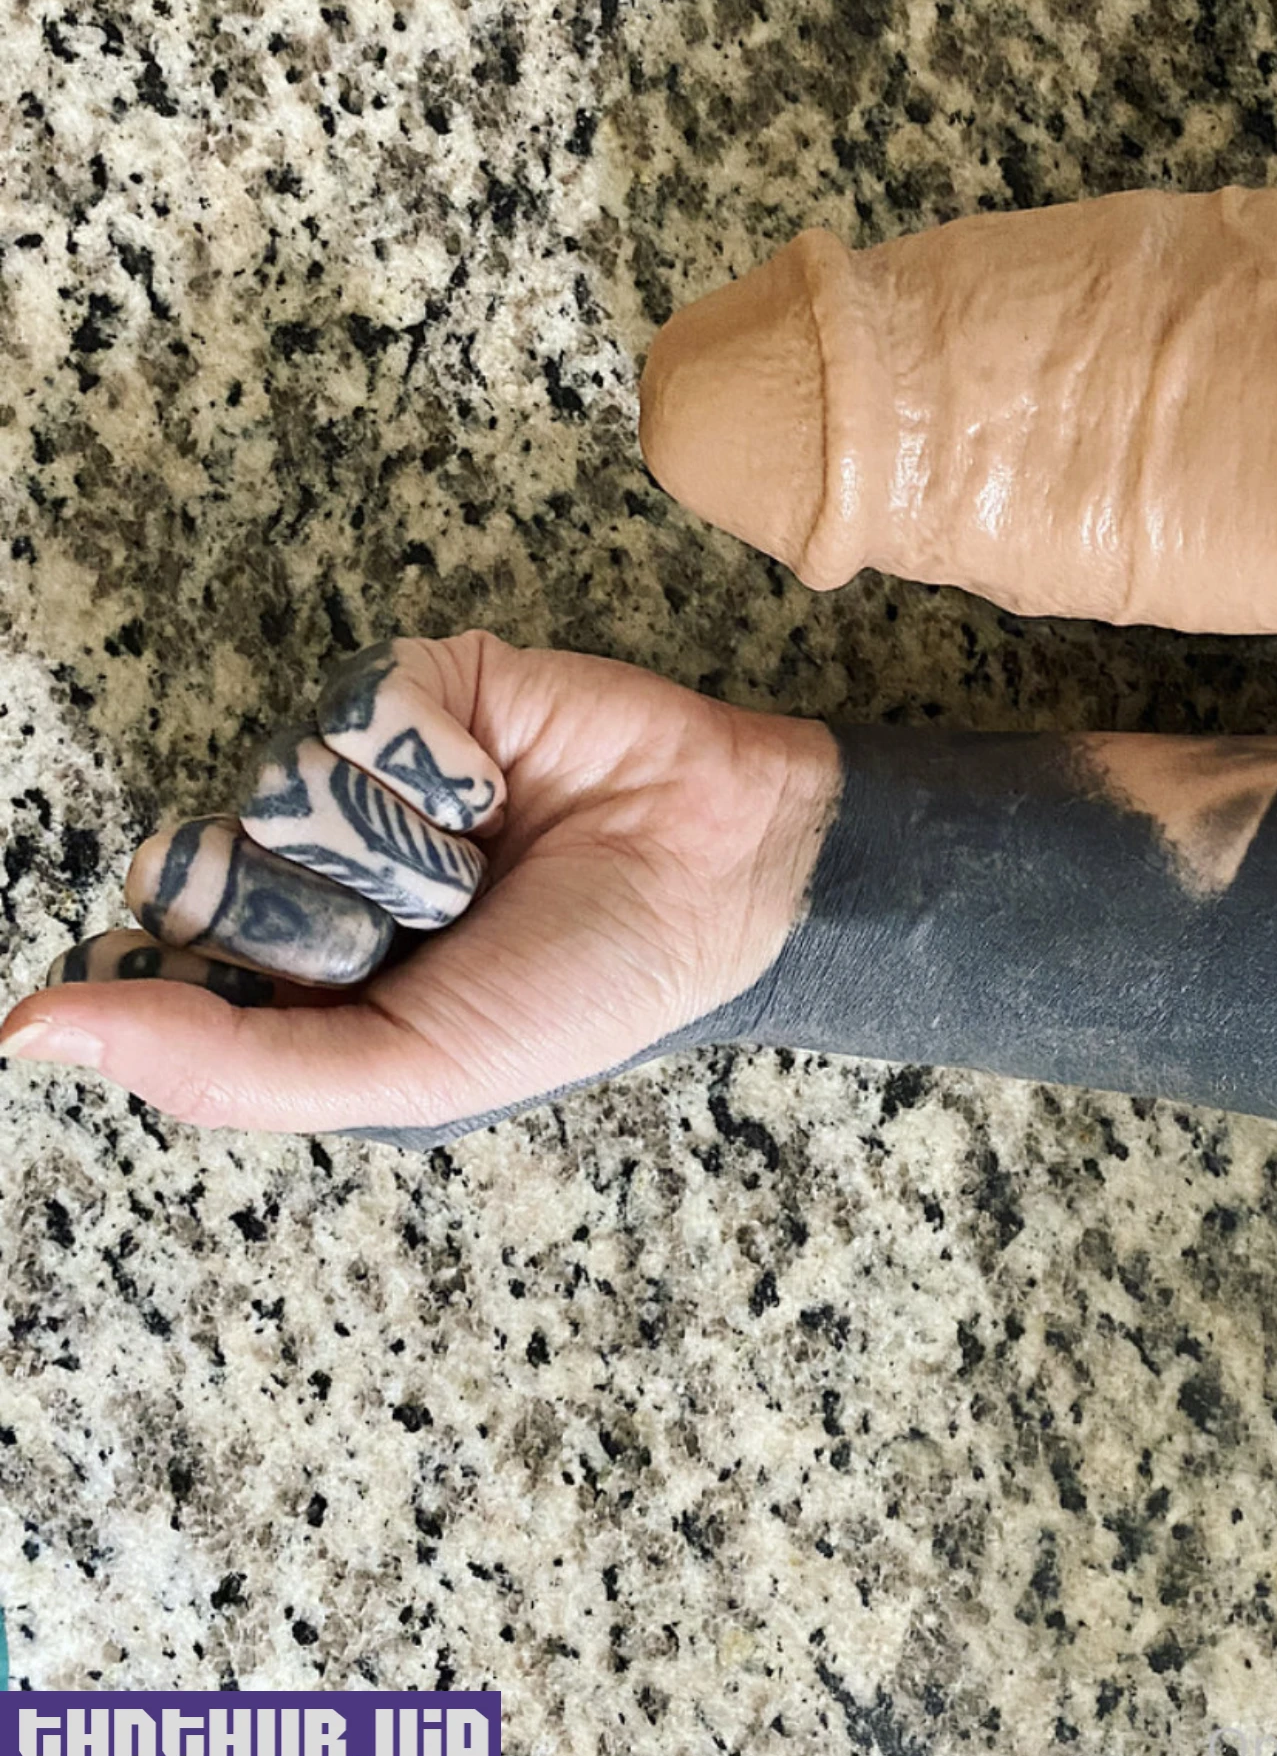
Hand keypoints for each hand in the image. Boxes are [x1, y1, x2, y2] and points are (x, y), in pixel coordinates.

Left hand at [0, 632, 836, 1133]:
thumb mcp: (406, 1071)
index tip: (303, 992)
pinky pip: (358, 703)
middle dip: (319, 918)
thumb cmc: (582, 990)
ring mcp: (355, 771)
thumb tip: (24, 1035)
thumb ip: (223, 1067)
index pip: (143, 964)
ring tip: (487, 858)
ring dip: (401, 845)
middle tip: (422, 933)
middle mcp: (304, 871)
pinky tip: (502, 782)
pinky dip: (439, 759)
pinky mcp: (415, 684)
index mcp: (288, 980)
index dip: (186, 980)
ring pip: (278, 782)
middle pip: (192, 870)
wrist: (727, 877)